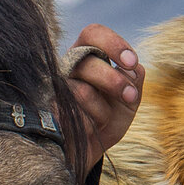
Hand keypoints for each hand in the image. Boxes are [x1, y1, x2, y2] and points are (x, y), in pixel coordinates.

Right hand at [68, 23, 143, 175]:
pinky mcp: (48, 112)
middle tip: (130, 97)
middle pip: (87, 61)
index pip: (93, 34)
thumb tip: (135, 70)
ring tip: (105, 120)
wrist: (87, 150)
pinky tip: (90, 130)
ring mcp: (55, 88)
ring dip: (103, 110)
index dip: (113, 44)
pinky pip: (73, 115)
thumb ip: (134, 81)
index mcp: (87, 56)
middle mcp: (67, 67)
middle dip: (114, 81)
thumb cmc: (106, 120)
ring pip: (81, 90)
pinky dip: (90, 124)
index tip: (131, 62)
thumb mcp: (128, 101)